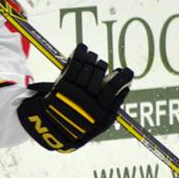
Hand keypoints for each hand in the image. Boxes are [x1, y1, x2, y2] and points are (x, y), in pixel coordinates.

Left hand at [17, 44, 132, 151]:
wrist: (51, 128)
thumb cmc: (79, 124)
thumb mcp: (100, 123)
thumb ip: (114, 104)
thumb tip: (127, 84)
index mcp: (101, 113)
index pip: (116, 87)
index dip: (124, 76)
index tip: (125, 72)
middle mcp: (88, 102)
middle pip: (100, 73)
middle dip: (101, 66)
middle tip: (99, 64)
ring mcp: (74, 93)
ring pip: (88, 67)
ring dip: (90, 58)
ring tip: (90, 58)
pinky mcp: (61, 86)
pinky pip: (74, 65)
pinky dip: (79, 53)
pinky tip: (82, 49)